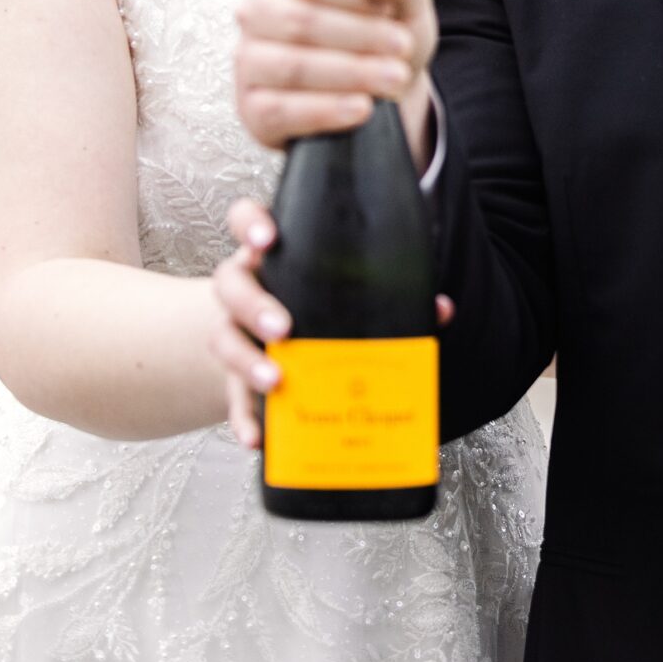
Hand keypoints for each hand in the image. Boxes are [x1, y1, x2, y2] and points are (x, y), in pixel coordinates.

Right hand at [210, 199, 453, 448]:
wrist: (281, 342)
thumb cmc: (323, 306)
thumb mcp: (350, 293)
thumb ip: (391, 294)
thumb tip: (439, 309)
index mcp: (275, 257)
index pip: (246, 222)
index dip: (251, 225)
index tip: (268, 240)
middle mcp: (246, 289)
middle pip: (230, 284)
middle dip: (254, 305)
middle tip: (284, 328)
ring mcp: (235, 332)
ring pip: (223, 338)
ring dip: (247, 361)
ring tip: (276, 381)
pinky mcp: (233, 377)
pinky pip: (232, 398)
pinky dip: (243, 419)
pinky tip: (256, 439)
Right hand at [234, 0, 437, 151]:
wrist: (383, 93)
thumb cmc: (383, 34)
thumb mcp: (403, 1)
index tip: (390, 9)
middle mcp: (255, 12)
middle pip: (297, 20)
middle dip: (359, 36)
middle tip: (403, 48)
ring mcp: (248, 62)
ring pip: (290, 66)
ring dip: (351, 73)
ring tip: (395, 79)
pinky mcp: (252, 109)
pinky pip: (280, 110)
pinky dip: (326, 111)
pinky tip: (362, 108)